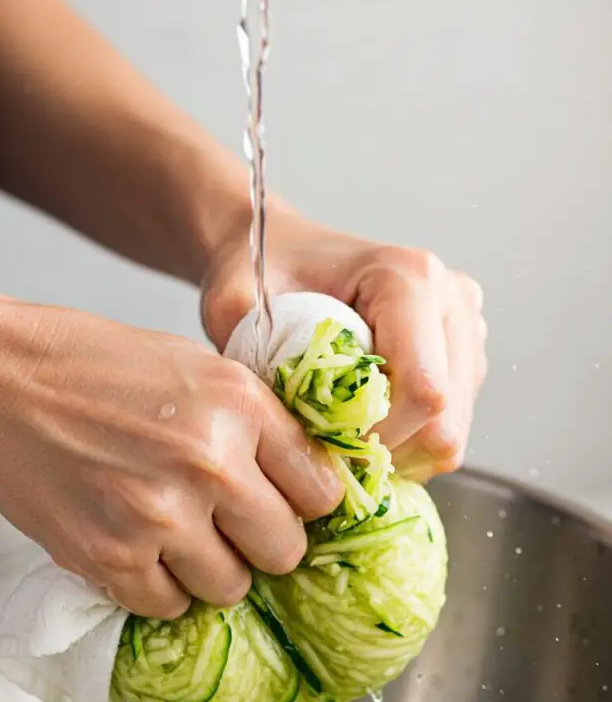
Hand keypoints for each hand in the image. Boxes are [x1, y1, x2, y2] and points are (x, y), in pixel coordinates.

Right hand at [0, 299, 341, 617]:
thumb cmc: (91, 366)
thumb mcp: (195, 367)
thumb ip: (254, 422)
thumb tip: (303, 480)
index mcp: (240, 405)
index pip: (321, 491)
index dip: (304, 503)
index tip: (286, 505)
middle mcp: (210, 463)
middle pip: (284, 550)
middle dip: (263, 544)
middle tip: (232, 527)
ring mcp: (160, 515)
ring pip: (231, 588)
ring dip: (211, 571)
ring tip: (178, 536)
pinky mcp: (110, 557)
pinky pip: (168, 605)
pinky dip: (159, 587)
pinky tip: (139, 549)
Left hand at [202, 205, 486, 481]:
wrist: (282, 249)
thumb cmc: (263, 269)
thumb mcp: (237, 304)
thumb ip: (254, 356)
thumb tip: (279, 429)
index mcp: (406, 278)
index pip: (423, 391)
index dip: (377, 437)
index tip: (325, 442)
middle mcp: (451, 301)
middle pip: (445, 423)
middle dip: (388, 452)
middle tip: (332, 450)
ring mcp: (464, 330)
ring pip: (450, 434)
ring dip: (398, 452)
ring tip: (345, 435)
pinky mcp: (464, 356)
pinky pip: (447, 429)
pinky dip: (407, 443)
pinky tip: (365, 426)